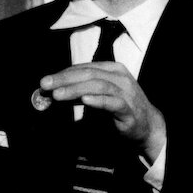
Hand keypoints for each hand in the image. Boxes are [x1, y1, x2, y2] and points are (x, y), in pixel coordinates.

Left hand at [40, 61, 166, 161]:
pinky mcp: (129, 109)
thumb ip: (79, 92)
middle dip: (64, 79)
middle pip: (89, 73)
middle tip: (45, 84)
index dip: (63, 73)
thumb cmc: (120, 108)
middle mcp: (119, 77)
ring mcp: (126, 92)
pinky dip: (97, 100)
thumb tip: (53, 91)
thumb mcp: (98, 96)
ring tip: (57, 95)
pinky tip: (84, 101)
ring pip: (98, 85)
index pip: (84, 67)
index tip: (45, 81)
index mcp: (111, 69)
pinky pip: (112, 102)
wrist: (147, 125)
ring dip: (75, 89)